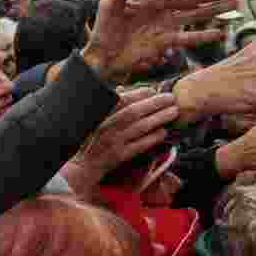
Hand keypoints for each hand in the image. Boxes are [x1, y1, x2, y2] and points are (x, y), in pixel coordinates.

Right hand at [62, 88, 177, 196]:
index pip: (123, 100)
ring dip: (158, 118)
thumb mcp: (95, 120)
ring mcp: (113, 142)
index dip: (140, 93)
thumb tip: (122, 90)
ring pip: (139, 127)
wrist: (82, 166)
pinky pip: (139, 145)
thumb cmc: (90, 141)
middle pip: (134, 112)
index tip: (153, 90)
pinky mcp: (118, 157)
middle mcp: (106, 127)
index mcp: (101, 116)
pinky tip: (163, 132)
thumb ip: (109, 106)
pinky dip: (152, 138)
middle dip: (155, 104)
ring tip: (173, 112)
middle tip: (171, 98)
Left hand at [81, 0, 240, 83]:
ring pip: (196, 16)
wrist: (102, 58)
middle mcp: (163, 9)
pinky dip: (203, 36)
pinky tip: (219, 32)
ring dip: (215, 10)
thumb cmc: (103, 29)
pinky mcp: (165, 43)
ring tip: (235, 5)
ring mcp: (166, 26)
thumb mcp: (111, 3)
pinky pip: (188, 39)